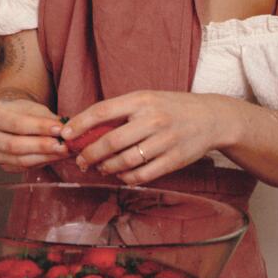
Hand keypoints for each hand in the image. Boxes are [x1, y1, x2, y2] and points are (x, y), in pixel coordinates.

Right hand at [0, 96, 64, 170]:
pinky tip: (54, 157)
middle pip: (15, 145)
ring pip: (20, 160)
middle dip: (42, 146)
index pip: (17, 124)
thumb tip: (64, 131)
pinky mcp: (1, 165)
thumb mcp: (33, 108)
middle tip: (63, 145)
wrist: (8, 119)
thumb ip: (47, 119)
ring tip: (63, 152)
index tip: (60, 129)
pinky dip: (41, 163)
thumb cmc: (21, 111)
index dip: (39, 127)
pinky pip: (23, 168)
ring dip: (45, 157)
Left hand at [62, 91, 236, 183]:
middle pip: (110, 141)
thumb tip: (86, 127)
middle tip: (81, 161)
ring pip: (124, 161)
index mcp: (141, 100)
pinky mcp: (175, 160)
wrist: (212, 118)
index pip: (102, 110)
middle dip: (89, 154)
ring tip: (100, 167)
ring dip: (106, 168)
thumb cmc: (172, 107)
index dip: (80, 124)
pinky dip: (126, 178)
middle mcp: (152, 119)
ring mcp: (165, 140)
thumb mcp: (147, 99)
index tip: (65, 134)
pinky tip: (121, 175)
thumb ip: (121, 111)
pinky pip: (142, 175)